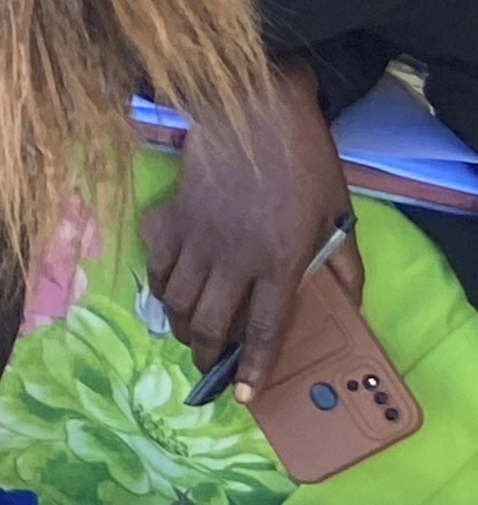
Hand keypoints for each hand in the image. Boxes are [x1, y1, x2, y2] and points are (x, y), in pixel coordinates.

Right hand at [143, 58, 348, 391]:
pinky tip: (169, 288)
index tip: (245, 395)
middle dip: (207, 354)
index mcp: (280, 260)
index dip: (255, 366)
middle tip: (210, 365)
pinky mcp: (168, 216)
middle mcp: (233, 258)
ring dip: (180, 325)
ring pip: (175, 300)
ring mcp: (195, 237)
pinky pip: (154, 264)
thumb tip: (350, 303)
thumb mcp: (338, 212)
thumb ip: (344, 263)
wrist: (251, 108)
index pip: (266, 328)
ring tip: (190, 332)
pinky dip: (159, 285)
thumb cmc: (301, 160)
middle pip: (211, 323)